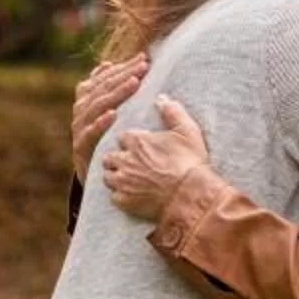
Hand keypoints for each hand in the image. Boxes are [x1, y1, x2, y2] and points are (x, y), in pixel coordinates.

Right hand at [71, 53, 147, 177]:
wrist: (93, 174)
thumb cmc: (104, 139)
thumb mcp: (104, 113)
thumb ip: (106, 90)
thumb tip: (107, 64)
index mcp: (86, 99)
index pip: (105, 78)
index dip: (124, 67)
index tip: (144, 59)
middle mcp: (81, 111)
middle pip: (102, 88)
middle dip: (124, 75)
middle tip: (143, 67)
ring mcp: (79, 129)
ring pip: (96, 106)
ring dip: (116, 94)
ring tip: (134, 83)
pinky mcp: (80, 148)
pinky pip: (89, 133)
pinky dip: (100, 123)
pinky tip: (113, 114)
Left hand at [100, 95, 211, 220]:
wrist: (190, 195)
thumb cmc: (190, 163)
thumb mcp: (187, 131)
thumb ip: (172, 113)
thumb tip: (162, 98)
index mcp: (136, 141)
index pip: (122, 137)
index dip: (130, 142)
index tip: (139, 147)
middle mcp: (124, 160)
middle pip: (109, 156)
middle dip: (117, 159)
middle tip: (129, 163)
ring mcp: (122, 181)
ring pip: (108, 176)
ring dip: (115, 177)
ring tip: (127, 180)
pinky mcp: (124, 200)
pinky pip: (114, 197)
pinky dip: (120, 196)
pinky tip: (130, 196)